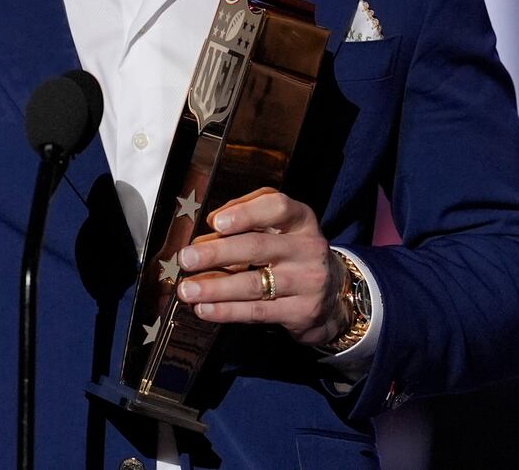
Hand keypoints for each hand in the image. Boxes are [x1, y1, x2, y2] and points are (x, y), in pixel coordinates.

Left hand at [175, 187, 348, 346]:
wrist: (332, 295)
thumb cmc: (292, 251)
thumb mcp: (281, 226)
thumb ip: (249, 214)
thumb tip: (211, 222)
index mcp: (301, 219)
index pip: (277, 207)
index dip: (245, 213)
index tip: (215, 223)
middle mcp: (308, 247)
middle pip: (258, 247)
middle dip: (217, 253)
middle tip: (186, 258)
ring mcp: (308, 281)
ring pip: (254, 284)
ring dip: (215, 288)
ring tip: (186, 290)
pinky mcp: (302, 311)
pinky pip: (257, 311)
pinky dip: (226, 311)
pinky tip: (204, 309)